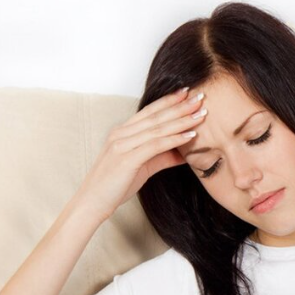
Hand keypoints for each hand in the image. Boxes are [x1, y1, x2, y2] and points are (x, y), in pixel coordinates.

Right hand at [76, 87, 207, 222]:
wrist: (93, 202)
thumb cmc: (116, 184)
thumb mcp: (144, 166)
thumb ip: (163, 157)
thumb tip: (186, 154)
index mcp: (123, 132)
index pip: (150, 111)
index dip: (169, 101)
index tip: (188, 92)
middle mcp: (121, 134)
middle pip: (156, 116)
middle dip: (180, 105)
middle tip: (201, 96)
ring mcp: (122, 145)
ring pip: (157, 128)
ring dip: (182, 120)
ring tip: (201, 114)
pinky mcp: (126, 159)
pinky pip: (155, 145)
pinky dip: (174, 139)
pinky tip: (190, 135)